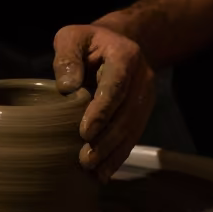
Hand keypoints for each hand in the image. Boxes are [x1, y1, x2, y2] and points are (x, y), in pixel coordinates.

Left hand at [53, 24, 155, 180]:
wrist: (117, 44)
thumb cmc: (88, 42)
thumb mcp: (71, 37)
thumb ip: (66, 57)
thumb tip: (67, 87)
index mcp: (125, 55)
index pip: (116, 85)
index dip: (103, 110)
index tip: (85, 131)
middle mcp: (142, 77)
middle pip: (127, 113)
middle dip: (107, 139)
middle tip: (85, 159)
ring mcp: (146, 96)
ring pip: (133, 128)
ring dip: (114, 152)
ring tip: (93, 170)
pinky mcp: (143, 112)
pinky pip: (133, 136)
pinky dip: (119, 156)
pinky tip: (104, 173)